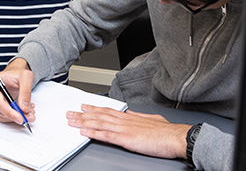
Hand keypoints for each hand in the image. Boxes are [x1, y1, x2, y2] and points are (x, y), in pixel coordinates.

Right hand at [0, 58, 35, 124]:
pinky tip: (22, 111)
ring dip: (15, 117)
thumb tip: (24, 108)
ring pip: (1, 116)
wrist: (15, 75)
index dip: (9, 112)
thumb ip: (25, 93)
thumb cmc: (18, 74)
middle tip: (30, 116)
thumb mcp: (26, 78)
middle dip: (15, 116)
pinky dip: (13, 117)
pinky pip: (2, 117)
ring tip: (29, 112)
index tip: (20, 117)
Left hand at [66, 106, 189, 159]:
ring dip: (83, 121)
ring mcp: (123, 129)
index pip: (108, 111)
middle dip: (83, 114)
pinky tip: (83, 131)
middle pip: (99, 115)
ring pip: (98, 123)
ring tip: (71, 120)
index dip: (94, 108)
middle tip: (70, 112)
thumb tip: (131, 114)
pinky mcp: (125, 139)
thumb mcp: (152, 120)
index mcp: (130, 117)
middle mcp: (124, 120)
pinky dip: (93, 132)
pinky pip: (105, 135)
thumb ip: (139, 117)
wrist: (175, 138)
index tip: (84, 106)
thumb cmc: (167, 132)